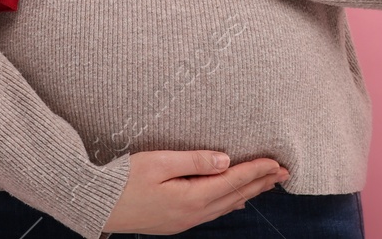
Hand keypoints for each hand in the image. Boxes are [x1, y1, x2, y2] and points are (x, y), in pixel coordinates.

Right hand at [102, 150, 288, 234]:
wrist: (96, 204)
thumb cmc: (122, 179)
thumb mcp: (158, 162)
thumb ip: (195, 160)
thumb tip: (226, 160)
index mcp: (191, 197)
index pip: (233, 181)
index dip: (256, 170)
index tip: (276, 161)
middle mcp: (192, 213)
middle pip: (235, 196)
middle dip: (261, 183)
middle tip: (284, 173)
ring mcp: (184, 221)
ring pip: (226, 206)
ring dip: (249, 193)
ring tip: (267, 183)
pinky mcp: (176, 222)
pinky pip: (213, 212)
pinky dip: (230, 203)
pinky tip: (236, 201)